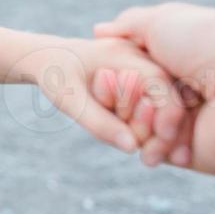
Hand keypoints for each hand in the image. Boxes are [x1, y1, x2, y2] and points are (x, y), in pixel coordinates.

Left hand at [25, 37, 185, 161]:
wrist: (44, 57)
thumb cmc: (53, 76)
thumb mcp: (69, 100)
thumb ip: (98, 122)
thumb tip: (132, 147)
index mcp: (122, 53)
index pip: (160, 83)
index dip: (168, 114)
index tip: (164, 142)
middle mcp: (138, 54)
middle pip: (170, 94)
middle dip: (169, 128)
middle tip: (161, 160)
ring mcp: (143, 63)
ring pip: (167, 100)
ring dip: (164, 128)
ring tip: (152, 157)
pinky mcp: (141, 75)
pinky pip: (158, 100)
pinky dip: (157, 122)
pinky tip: (152, 146)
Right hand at [94, 2, 214, 174]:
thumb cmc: (210, 43)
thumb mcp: (163, 20)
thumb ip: (130, 24)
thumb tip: (100, 31)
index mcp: (182, 61)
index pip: (136, 70)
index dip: (117, 72)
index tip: (103, 69)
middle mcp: (187, 90)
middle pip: (136, 99)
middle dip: (122, 98)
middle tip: (115, 90)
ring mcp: (190, 122)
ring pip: (143, 128)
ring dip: (135, 122)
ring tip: (139, 112)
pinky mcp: (194, 150)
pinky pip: (161, 153)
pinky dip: (149, 149)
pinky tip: (144, 140)